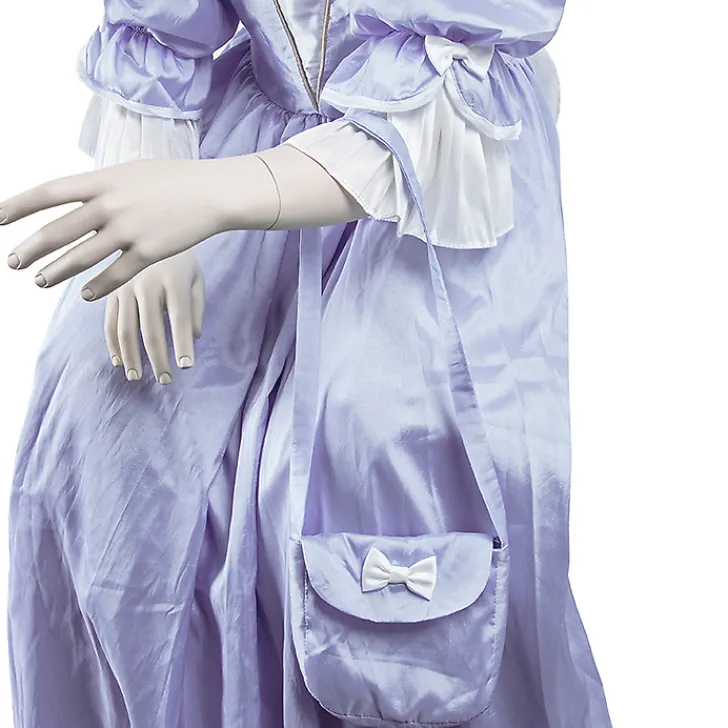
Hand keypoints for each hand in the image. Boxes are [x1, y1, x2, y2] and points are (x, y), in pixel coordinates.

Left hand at [1, 156, 276, 299]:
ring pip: (81, 257)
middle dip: (30, 249)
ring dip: (56, 272)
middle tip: (12, 262)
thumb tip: (78, 196)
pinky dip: (97, 288)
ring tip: (39, 282)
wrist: (212, 192)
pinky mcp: (150, 252)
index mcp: (103, 180)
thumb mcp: (132, 172)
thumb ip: (103, 186)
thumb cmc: (174, 180)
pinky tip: (84, 295)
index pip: (49, 193)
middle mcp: (111, 205)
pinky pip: (116, 275)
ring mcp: (129, 230)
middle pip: (58, 231)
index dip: (18, 206)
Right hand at [106, 251, 203, 383]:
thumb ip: (197, 306)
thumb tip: (194, 336)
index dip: (183, 344)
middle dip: (158, 358)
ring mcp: (125, 288)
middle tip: (166, 380)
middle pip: (151, 330)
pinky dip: (112, 344)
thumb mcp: (195, 277)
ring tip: (137, 377)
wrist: (147, 225)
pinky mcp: (110, 290)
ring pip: (126, 329)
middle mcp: (146, 285)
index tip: (186, 366)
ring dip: (131, 357)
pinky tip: (119, 361)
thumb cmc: (180, 258)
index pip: (181, 319)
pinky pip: (109, 321)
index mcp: (173, 281)